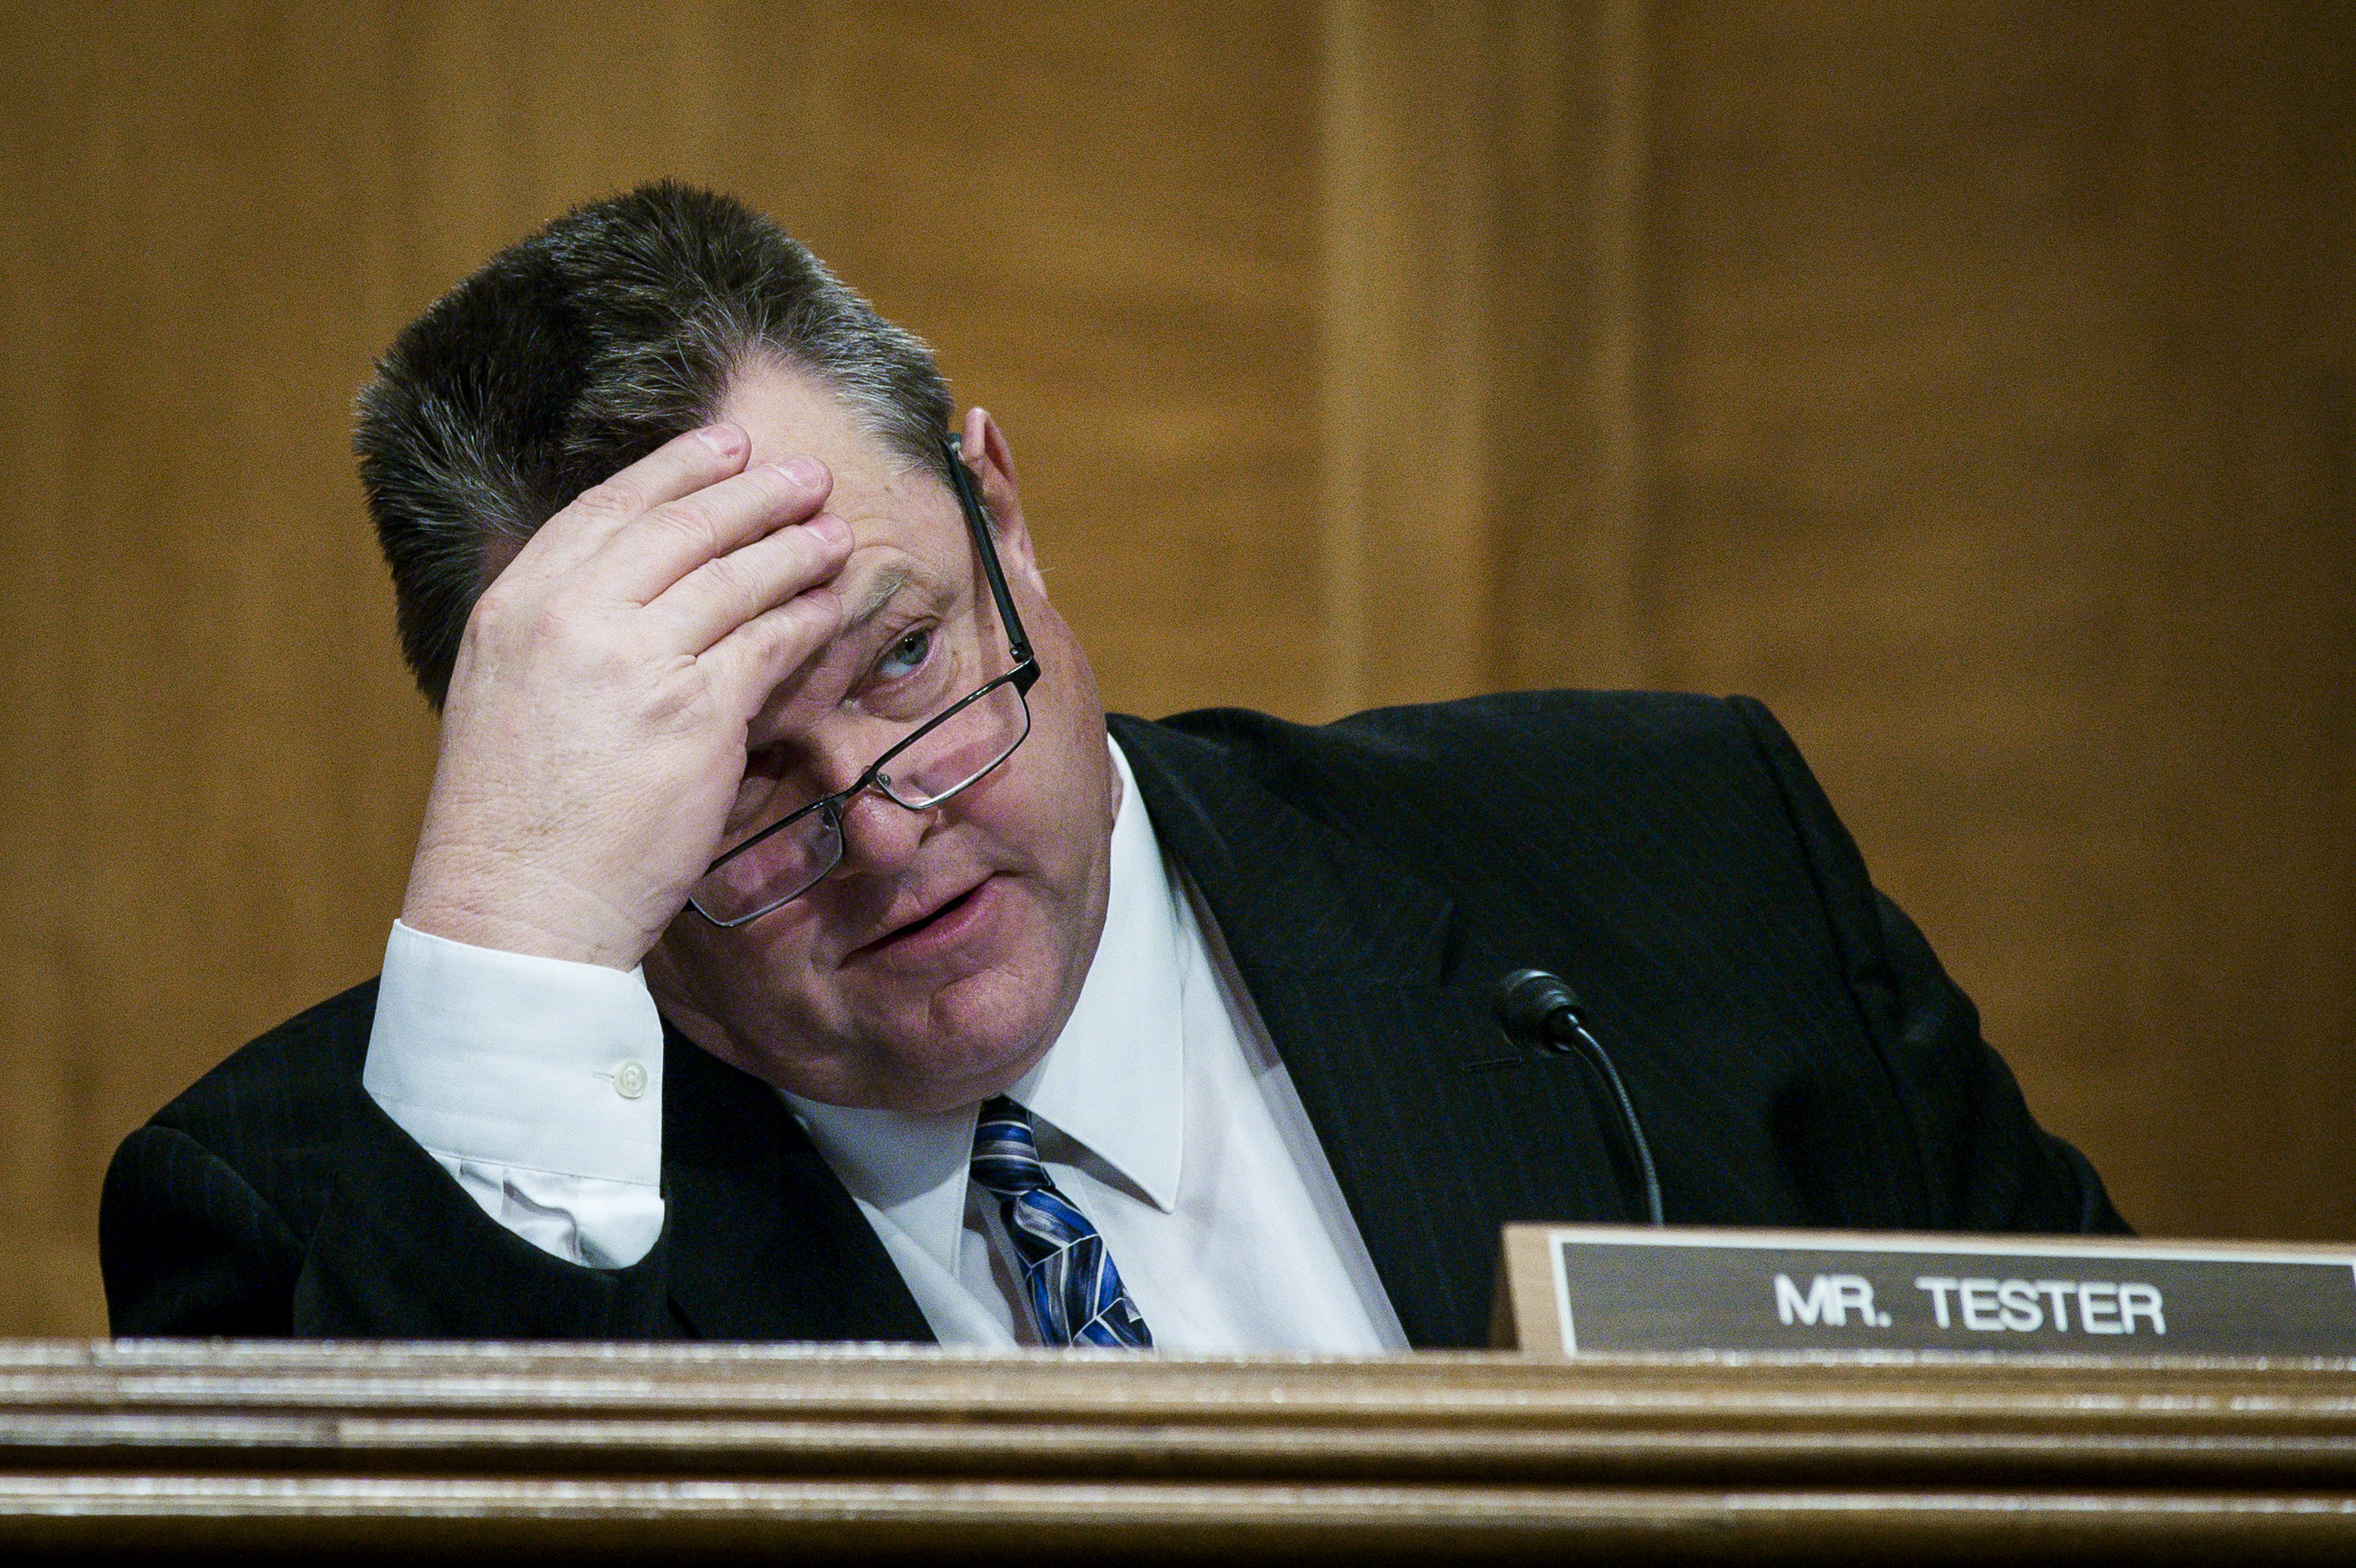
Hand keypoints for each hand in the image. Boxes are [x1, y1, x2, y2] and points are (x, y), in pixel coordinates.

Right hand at [400, 423, 853, 968]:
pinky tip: (826, 607)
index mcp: (517, 605)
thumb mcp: (505, 691)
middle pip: (682, 528)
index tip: (724, 443)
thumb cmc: (514, 820)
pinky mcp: (695, 712)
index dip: (676, 469)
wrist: (515, 905)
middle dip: (752, 492)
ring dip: (792, 546)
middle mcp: (572, 617)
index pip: (608, 508)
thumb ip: (558, 629)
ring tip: (831, 530)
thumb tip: (623, 588)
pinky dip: (802, 619)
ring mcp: (636, 661)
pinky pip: (766, 644)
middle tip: (804, 474)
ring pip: (734, 577)